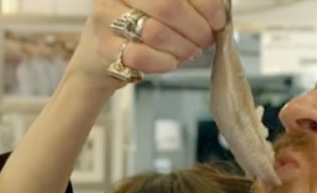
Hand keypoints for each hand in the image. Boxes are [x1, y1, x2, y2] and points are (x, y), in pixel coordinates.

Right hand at [67, 0, 227, 89]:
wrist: (98, 57)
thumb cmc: (136, 30)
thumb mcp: (158, 9)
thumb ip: (186, 6)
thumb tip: (218, 13)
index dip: (206, 3)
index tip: (218, 19)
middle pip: (169, 5)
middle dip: (196, 27)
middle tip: (205, 40)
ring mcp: (107, 19)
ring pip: (157, 32)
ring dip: (182, 47)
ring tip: (189, 52)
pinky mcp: (104, 48)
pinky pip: (142, 56)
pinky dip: (164, 62)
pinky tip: (170, 62)